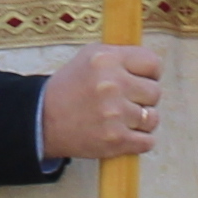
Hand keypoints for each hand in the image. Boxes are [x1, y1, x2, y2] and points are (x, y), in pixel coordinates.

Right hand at [37, 44, 166, 160]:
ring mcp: (114, 114)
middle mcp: (111, 84)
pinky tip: (123, 133)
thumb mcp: (90, 57)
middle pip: (155, 92)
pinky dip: (138, 141)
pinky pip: (147, 141)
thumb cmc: (70, 88)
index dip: (150, 73)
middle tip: (124, 100)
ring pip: (152, 118)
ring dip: (141, 121)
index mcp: (106, 59)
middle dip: (143, 98)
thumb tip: (154, 63)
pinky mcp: (115, 140)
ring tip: (121, 118)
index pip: (153, 63)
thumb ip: (121, 56)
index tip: (141, 79)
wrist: (42, 120)